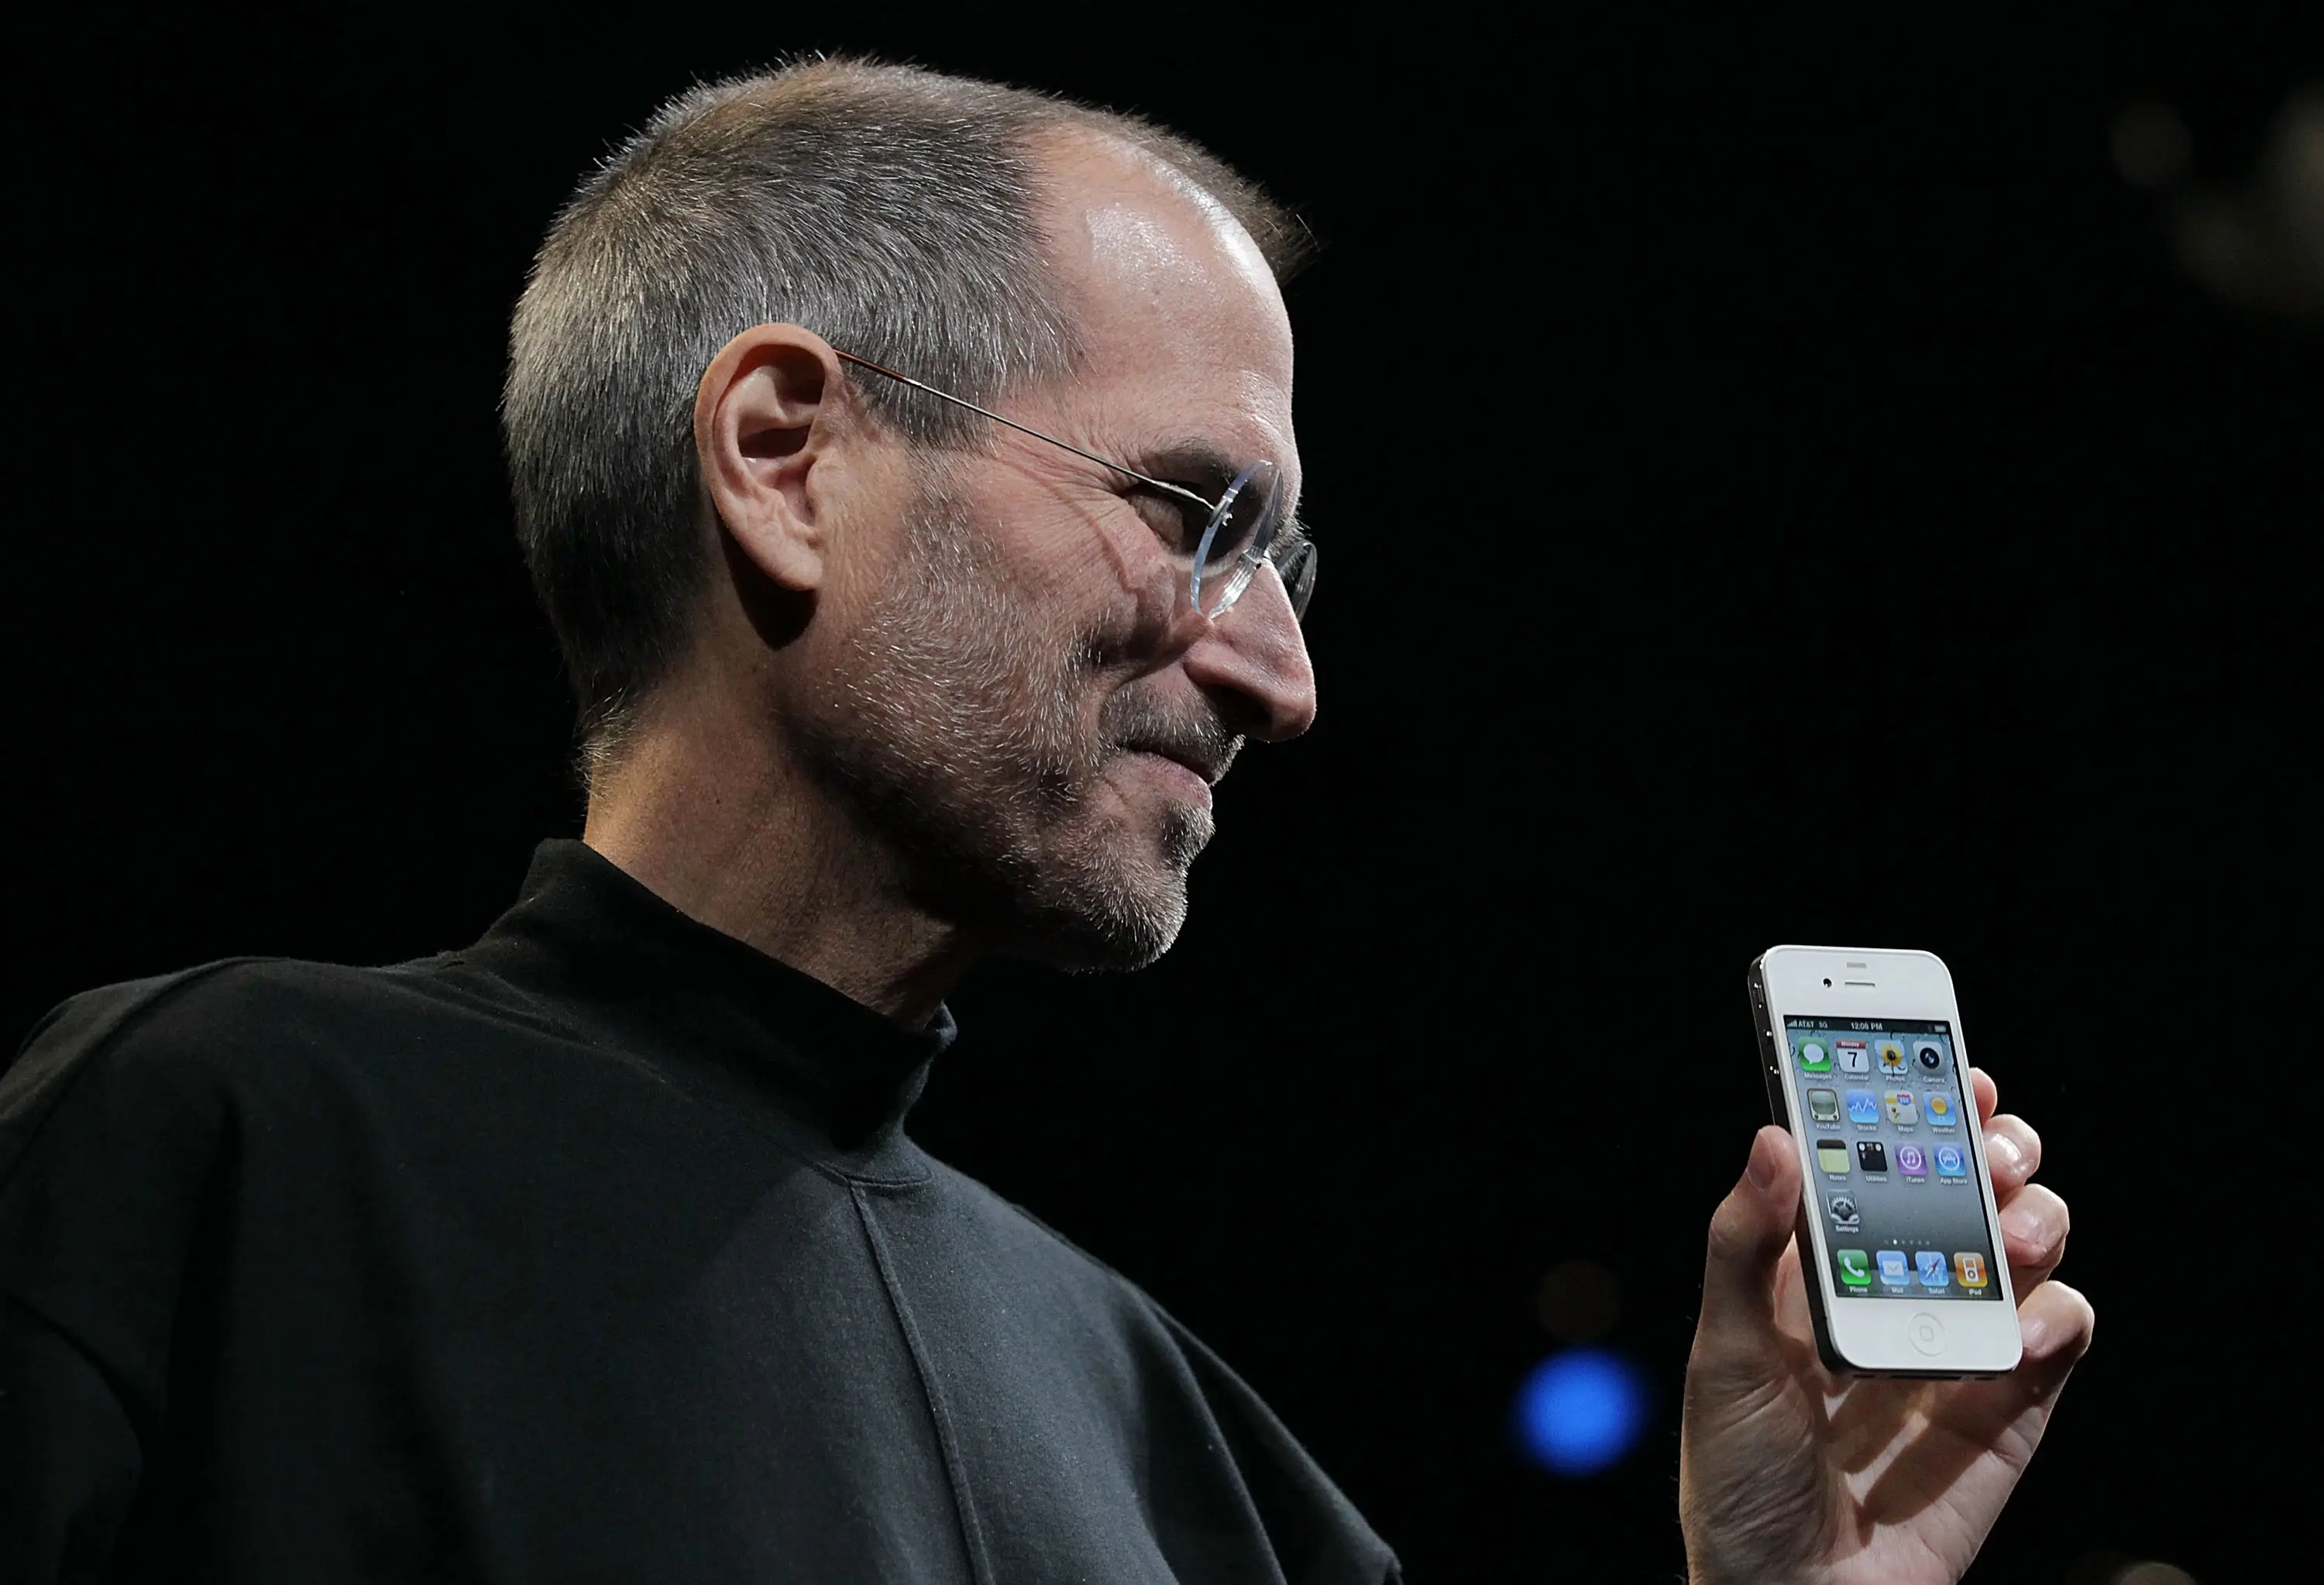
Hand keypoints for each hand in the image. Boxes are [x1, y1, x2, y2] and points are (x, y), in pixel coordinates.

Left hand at [1678, 1069, 2092, 1584]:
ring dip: (2031, 1214)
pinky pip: (2057, 1334)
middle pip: (1967, 1187)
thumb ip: (1746, 1246)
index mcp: (1820, 1267)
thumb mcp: (1724, 1354)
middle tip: (1987, 1137)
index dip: (1913, 1105)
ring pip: (2023, 1244)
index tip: (1942, 1060)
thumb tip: (1769, 1137)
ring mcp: (1958, 1344)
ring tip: (2007, 1223)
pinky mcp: (2010, 1409)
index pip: (1877, 1160)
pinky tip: (2020, 1322)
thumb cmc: (1739, 1483)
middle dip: (1990, 1144)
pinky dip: (2055, 1312)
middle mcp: (1897, 1292)